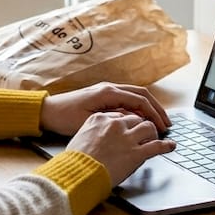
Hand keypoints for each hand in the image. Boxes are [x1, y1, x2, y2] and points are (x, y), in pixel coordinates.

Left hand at [40, 82, 171, 136]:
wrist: (47, 111)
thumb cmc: (64, 117)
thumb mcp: (90, 121)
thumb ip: (113, 119)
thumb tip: (133, 120)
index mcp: (108, 92)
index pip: (140, 100)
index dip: (154, 114)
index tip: (162, 127)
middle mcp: (110, 88)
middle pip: (142, 95)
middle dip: (157, 109)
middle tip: (167, 124)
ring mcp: (107, 91)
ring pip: (135, 96)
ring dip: (149, 108)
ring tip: (158, 122)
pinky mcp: (103, 96)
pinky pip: (127, 100)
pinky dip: (138, 109)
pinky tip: (141, 121)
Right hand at [65, 111, 175, 185]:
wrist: (77, 174)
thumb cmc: (74, 161)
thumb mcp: (78, 138)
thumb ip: (91, 132)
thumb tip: (97, 136)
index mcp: (99, 118)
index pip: (120, 113)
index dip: (127, 121)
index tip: (130, 125)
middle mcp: (115, 124)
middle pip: (135, 118)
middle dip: (141, 124)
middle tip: (146, 130)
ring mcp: (127, 138)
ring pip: (148, 127)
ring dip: (154, 131)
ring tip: (158, 136)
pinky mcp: (136, 153)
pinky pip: (156, 146)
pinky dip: (166, 146)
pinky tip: (171, 146)